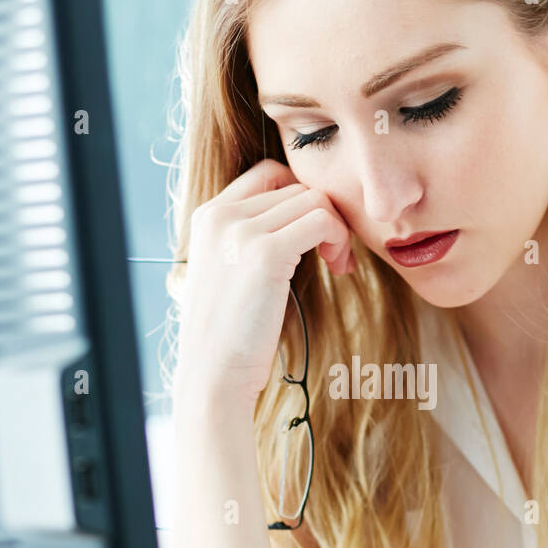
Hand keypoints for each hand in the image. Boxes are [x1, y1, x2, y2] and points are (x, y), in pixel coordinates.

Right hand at [175, 159, 353, 409]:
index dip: (300, 197)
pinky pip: (322, 220)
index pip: (268, 174)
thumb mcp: (230, 270)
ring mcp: (241, 231)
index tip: (313, 234)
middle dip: (324, 216)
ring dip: (336, 229)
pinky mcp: (265, 253)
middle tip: (334, 257)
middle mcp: (220, 215)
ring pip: (313, 199)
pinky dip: (339, 238)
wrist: (214, 373)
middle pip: (296, 186)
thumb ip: (251, 238)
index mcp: (208, 216)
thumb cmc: (230, 333)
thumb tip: (302, 215)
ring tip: (337, 264)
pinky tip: (338, 268)